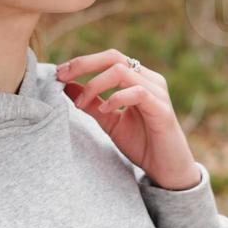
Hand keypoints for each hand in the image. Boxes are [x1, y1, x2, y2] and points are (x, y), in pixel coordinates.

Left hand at [55, 49, 201, 189]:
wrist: (167, 169)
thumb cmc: (142, 144)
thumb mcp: (109, 121)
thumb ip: (91, 103)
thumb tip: (66, 85)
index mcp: (138, 79)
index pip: (109, 59)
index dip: (83, 62)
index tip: (59, 73)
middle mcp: (149, 79)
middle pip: (114, 57)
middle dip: (84, 64)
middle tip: (62, 76)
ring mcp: (157, 92)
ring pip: (122, 71)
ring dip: (95, 84)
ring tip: (81, 104)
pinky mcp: (161, 108)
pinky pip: (137, 92)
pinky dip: (116, 98)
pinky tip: (105, 109)